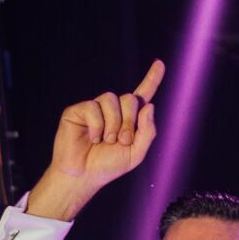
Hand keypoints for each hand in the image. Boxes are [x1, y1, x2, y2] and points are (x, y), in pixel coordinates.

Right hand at [27, 59, 163, 220]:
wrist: (83, 176)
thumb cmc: (108, 166)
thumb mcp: (136, 154)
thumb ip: (147, 132)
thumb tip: (149, 106)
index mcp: (129, 119)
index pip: (142, 94)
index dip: (152, 79)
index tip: (160, 63)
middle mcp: (112, 110)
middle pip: (129, 98)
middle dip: (129, 122)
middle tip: (121, 141)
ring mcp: (95, 108)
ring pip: (112, 99)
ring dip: (113, 124)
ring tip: (106, 141)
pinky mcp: (78, 110)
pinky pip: (93, 107)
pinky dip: (96, 126)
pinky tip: (91, 138)